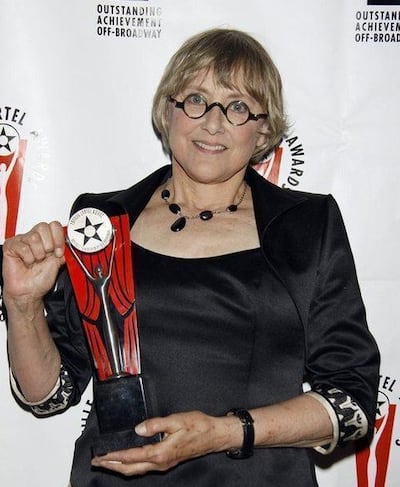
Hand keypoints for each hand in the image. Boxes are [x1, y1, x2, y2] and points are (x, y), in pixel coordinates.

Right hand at [2, 221, 64, 303]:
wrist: (29, 292)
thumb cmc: (41, 279)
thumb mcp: (58, 262)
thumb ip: (62, 250)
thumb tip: (66, 242)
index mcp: (47, 240)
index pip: (54, 225)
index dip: (58, 238)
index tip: (58, 251)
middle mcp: (34, 238)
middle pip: (43, 227)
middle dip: (48, 245)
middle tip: (45, 257)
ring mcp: (22, 241)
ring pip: (33, 237)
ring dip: (38, 254)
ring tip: (35, 261)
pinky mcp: (11, 246)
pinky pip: (22, 247)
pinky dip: (27, 258)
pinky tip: (26, 263)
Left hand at [91, 411, 237, 475]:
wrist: (214, 436)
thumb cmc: (198, 426)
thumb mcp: (175, 420)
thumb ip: (155, 424)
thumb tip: (138, 429)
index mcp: (160, 452)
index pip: (131, 456)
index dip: (115, 457)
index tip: (102, 456)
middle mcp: (160, 462)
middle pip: (130, 468)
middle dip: (112, 466)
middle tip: (97, 462)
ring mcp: (164, 463)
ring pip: (137, 470)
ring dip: (120, 467)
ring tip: (108, 462)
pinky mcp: (167, 461)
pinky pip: (144, 467)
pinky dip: (131, 465)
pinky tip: (129, 460)